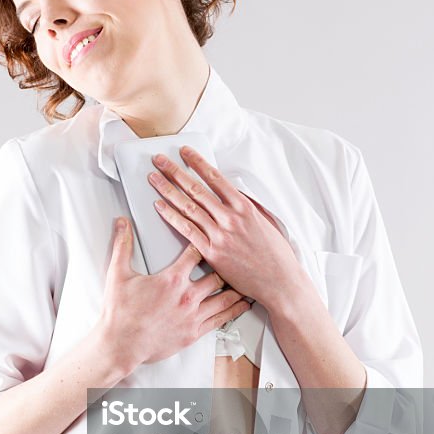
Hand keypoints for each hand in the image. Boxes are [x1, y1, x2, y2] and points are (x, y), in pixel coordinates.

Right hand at [99, 216, 252, 369]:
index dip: (205, 241)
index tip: (213, 234)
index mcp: (172, 279)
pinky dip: (235, 310)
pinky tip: (243, 304)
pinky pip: (221, 319)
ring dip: (237, 287)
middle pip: (217, 274)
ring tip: (248, 278)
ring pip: (225, 297)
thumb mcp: (118, 274)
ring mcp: (193, 316)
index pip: (196, 252)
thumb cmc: (120, 313)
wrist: (121, 345)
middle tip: (238, 255)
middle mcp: (187, 296)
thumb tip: (122, 223)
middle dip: (227, 264)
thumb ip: (122, 245)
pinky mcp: (195, 333)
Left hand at [146, 145, 302, 308]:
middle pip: (196, 189)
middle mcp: (231, 218)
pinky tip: (159, 206)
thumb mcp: (265, 221)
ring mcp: (220, 234)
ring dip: (167, 190)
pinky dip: (171, 216)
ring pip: (188, 206)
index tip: (184, 152)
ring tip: (154, 178)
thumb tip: (233, 194)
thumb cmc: (275, 254)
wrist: (279, 281)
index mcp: (244, 207)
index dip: (197, 162)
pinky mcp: (212, 252)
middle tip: (159, 160)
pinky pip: (187, 230)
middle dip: (175, 171)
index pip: (215, 178)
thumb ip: (247, 206)